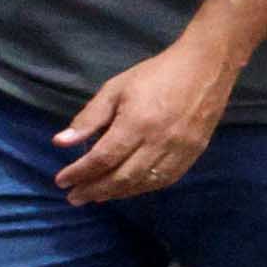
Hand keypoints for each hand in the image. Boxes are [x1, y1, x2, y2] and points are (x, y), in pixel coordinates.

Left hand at [51, 37, 240, 202]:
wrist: (205, 69)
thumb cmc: (155, 74)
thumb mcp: (116, 89)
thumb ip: (90, 118)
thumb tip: (61, 143)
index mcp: (137, 123)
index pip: (103, 158)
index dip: (79, 173)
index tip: (62, 181)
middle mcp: (158, 142)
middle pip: (121, 177)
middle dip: (93, 190)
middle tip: (74, 197)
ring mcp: (178, 152)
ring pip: (142, 183)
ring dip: (116, 193)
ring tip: (96, 196)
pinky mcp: (192, 155)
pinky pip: (163, 181)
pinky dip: (141, 189)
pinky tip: (126, 189)